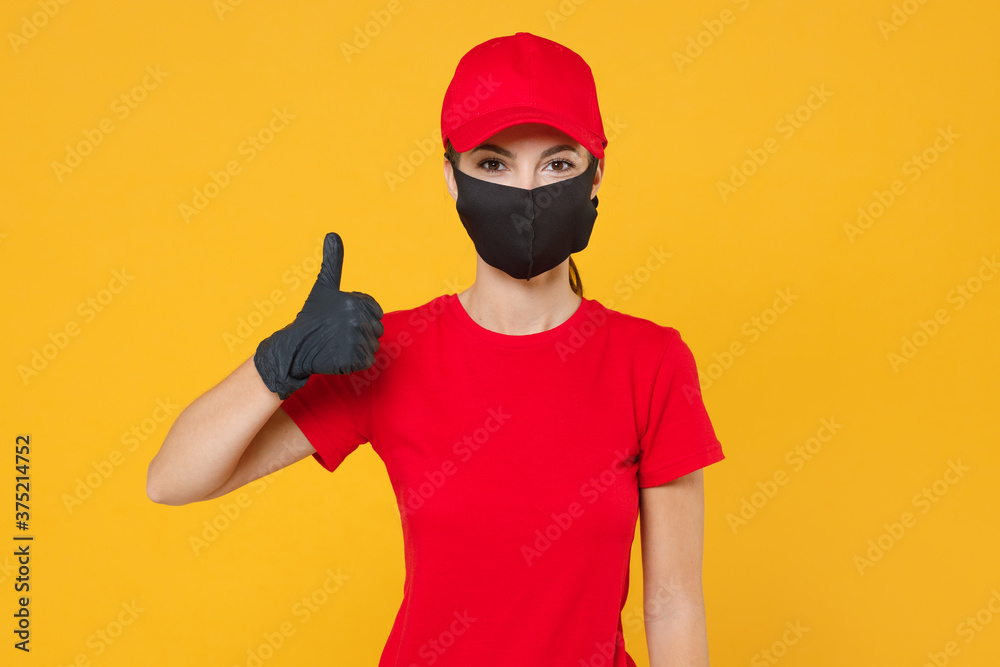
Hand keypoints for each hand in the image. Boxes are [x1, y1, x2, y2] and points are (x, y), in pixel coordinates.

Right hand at [254, 232, 383, 398]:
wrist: (295, 347)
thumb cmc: (312, 315)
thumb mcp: (324, 286)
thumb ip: (332, 261)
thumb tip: (333, 234)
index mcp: (354, 301)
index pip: (376, 311)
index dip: (360, 317)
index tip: (341, 318)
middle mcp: (357, 319)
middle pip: (376, 329)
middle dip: (361, 333)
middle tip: (338, 332)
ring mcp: (356, 340)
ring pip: (372, 345)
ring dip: (358, 347)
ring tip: (337, 343)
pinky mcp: (355, 359)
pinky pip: (367, 360)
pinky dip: (355, 361)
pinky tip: (338, 355)